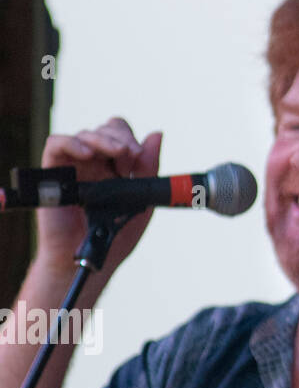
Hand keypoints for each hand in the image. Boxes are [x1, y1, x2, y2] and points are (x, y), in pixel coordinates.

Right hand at [34, 118, 162, 278]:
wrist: (91, 257)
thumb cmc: (115, 232)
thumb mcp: (140, 198)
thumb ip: (148, 167)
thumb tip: (157, 134)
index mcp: (115, 166)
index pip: (121, 135)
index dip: (131, 140)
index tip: (137, 158)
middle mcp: (94, 162)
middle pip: (105, 130)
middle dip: (121, 137)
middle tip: (129, 156)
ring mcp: (74, 166)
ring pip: (85, 134)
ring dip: (103, 139)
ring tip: (117, 154)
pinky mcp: (52, 173)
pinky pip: (55, 145)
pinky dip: (71, 143)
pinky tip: (87, 153)